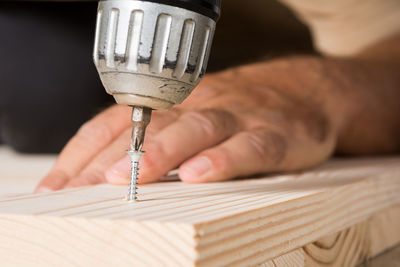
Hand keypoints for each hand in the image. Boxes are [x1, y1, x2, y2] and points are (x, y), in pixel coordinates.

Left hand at [36, 58, 346, 191]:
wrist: (301, 90)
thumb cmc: (237, 111)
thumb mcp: (190, 118)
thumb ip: (151, 140)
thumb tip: (101, 173)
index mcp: (173, 105)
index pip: (116, 124)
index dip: (84, 154)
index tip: (58, 187)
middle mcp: (200, 107)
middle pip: (150, 127)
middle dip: (113, 157)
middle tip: (83, 186)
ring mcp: (237, 118)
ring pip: (196, 130)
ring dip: (162, 152)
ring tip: (133, 177)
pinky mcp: (274, 135)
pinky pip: (249, 147)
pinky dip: (224, 160)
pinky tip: (201, 175)